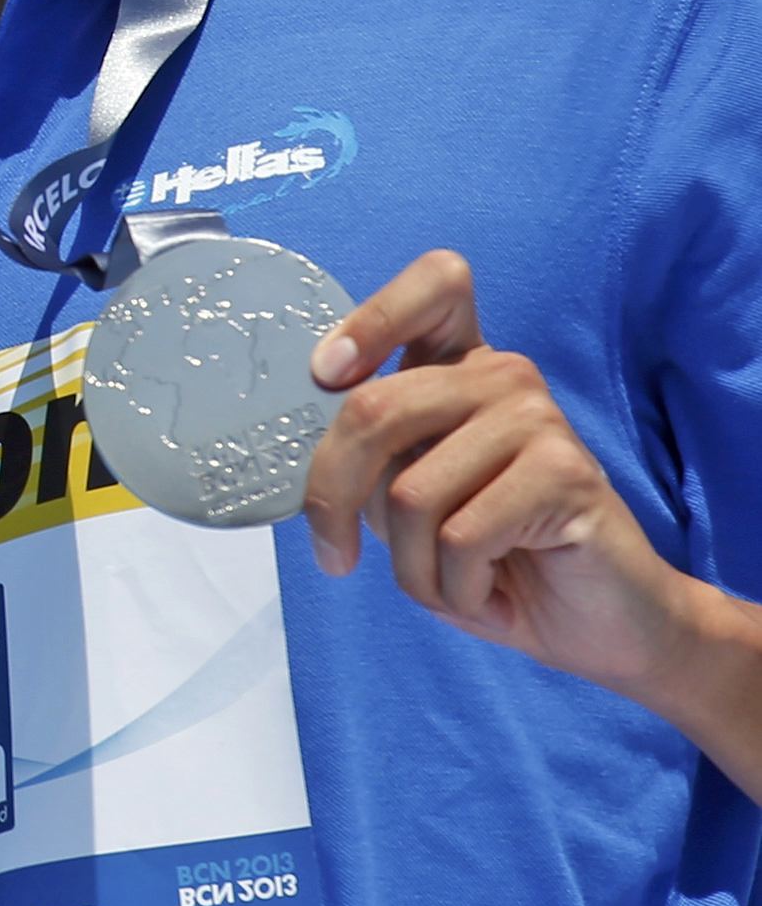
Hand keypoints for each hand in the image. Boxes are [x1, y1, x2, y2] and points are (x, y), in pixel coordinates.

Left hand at [301, 250, 695, 699]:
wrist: (594, 619)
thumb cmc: (488, 556)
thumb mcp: (408, 498)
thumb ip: (374, 456)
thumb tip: (310, 445)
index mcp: (460, 366)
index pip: (435, 285)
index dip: (371, 318)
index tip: (325, 375)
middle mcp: (501, 375)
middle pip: (373, 408)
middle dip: (331, 495)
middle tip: (333, 555)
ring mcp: (538, 418)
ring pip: (409, 493)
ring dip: (410, 566)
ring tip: (448, 580)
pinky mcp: (565, 473)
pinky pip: (459, 537)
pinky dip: (453, 586)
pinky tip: (490, 591)